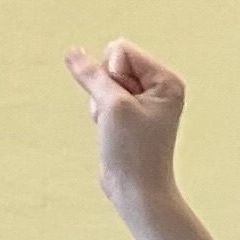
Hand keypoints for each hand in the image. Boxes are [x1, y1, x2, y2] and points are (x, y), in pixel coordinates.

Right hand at [64, 38, 187, 218]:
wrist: (136, 190)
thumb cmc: (133, 151)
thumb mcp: (112, 105)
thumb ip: (92, 74)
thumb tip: (73, 52)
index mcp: (166, 80)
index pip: (121, 49)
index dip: (112, 72)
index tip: (124, 103)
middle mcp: (158, 87)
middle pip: (111, 63)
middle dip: (105, 87)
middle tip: (117, 116)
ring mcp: (143, 100)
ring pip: (102, 81)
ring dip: (101, 102)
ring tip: (115, 126)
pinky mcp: (129, 112)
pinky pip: (101, 97)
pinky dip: (100, 112)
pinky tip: (109, 131)